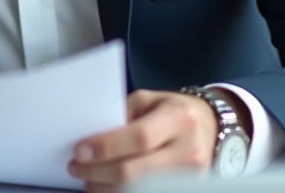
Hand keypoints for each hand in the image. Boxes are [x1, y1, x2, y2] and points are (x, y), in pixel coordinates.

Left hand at [68, 89, 220, 191]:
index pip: (140, 138)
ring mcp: (189, 177)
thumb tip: (92, 140)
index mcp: (179, 119)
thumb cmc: (172, 110)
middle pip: (135, 172)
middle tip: (76, 167)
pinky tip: (107, 187)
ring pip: (138, 191)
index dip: (106, 147)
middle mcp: (188, 151)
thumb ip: (123, 116)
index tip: (80, 151)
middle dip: (98, 172)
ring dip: (105, 188)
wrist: (208, 127)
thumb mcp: (150, 101)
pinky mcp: (184, 190)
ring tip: (88, 178)